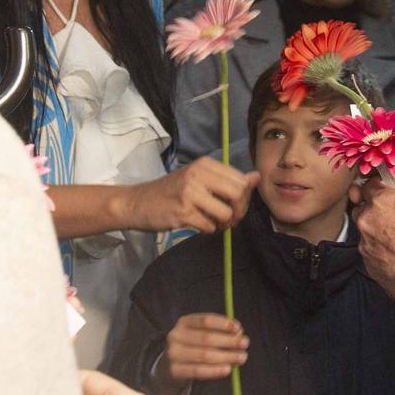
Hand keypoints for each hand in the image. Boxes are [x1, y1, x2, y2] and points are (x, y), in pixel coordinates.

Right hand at [124, 159, 257, 233]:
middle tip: (230, 219)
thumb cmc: (171, 191)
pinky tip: (200, 225)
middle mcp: (198, 175)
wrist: (138, 202)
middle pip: (238, 194)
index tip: (235, 206)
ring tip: (214, 223)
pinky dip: (209, 230)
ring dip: (224, 224)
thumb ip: (227, 179)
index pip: (241, 180)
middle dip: (239, 211)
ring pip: (226, 213)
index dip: (244, 197)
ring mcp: (189, 194)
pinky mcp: (182, 213)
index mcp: (205, 164)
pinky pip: (209, 226)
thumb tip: (256, 177)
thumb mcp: (199, 178)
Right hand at [162, 313, 248, 383]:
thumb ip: (219, 333)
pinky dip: (215, 370)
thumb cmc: (193, 347)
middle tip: (245, 344)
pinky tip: (228, 369)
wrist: (170, 367)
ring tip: (241, 357)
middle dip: (229, 341)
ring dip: (226, 356)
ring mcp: (173, 353)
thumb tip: (239, 334)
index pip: (205, 320)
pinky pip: (198, 371)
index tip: (238, 328)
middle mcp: (176, 335)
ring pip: (204, 355)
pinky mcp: (175, 370)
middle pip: (206, 338)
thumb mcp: (201, 334)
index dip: (223, 324)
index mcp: (184, 322)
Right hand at [354, 151, 394, 244]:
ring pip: (387, 212)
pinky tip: (379, 231)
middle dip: (368, 192)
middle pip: (382, 191)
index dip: (373, 170)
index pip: (388, 167)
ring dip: (374, 212)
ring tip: (364, 212)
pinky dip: (388, 230)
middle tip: (359, 196)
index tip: (360, 175)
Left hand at [354, 174, 394, 299]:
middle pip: (363, 208)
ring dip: (377, 230)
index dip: (379, 188)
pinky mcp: (368, 264)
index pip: (368, 185)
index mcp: (381, 200)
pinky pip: (370, 251)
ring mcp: (365, 244)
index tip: (389, 194)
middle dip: (375, 209)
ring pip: (366, 231)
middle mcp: (367, 220)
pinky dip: (380, 250)